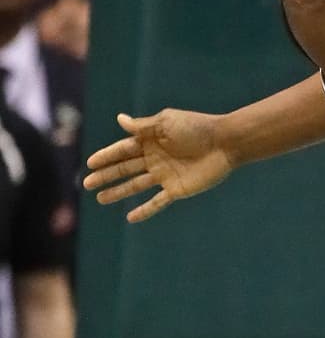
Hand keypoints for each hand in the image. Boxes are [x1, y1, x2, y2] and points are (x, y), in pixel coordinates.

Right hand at [84, 109, 234, 222]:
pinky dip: (145, 210)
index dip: (107, 156)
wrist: (225, 143)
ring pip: (136, 185)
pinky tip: (130, 217)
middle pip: (125, 168)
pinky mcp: (177, 189)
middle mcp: (156, 158)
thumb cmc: (196, 128)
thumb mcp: (166, 123)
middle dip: (106, 175)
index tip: (90, 163)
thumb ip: (142, 126)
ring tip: (100, 199)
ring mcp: (165, 175)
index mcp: (152, 140)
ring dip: (118, 192)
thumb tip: (119, 120)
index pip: (123, 149)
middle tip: (87, 183)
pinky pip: (157, 202)